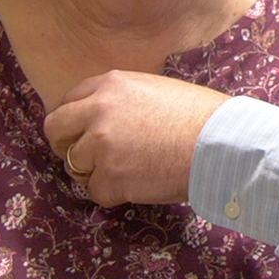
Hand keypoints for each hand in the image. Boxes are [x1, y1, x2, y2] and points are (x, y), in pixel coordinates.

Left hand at [43, 71, 229, 206]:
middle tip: (82, 157)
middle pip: (55, 130)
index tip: (81, 131)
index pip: (69, 100)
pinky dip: (114, 194)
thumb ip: (123, 100)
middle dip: (65, 145)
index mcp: (110, 85)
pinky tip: (139, 185)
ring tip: (127, 172)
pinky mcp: (110, 178)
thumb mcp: (156, 90)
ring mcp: (101, 146)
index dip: (74, 119)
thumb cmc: (202, 117)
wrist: (223, 145)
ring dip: (95, 172)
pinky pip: (95, 192)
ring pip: (74, 166)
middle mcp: (97, 111)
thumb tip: (104, 119)